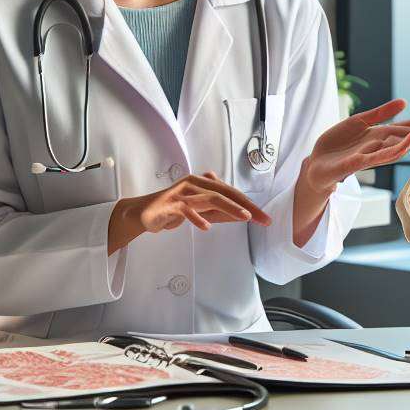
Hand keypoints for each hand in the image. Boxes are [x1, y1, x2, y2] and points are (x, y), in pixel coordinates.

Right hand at [119, 171, 271, 235]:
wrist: (145, 214)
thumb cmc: (175, 211)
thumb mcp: (202, 212)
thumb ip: (222, 213)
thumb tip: (245, 216)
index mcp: (204, 183)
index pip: (231, 193)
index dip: (249, 205)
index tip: (264, 218)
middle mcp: (195, 183)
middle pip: (225, 193)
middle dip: (245, 206)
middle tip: (261, 218)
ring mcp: (182, 192)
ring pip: (209, 198)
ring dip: (229, 208)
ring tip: (243, 217)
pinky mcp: (169, 203)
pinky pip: (185, 209)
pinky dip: (196, 217)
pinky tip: (206, 226)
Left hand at [304, 98, 409, 189]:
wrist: (317, 163)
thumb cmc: (339, 144)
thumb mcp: (359, 122)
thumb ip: (381, 113)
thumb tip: (404, 102)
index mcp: (382, 136)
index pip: (407, 128)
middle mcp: (380, 147)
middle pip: (407, 138)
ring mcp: (371, 156)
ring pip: (396, 149)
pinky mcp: (357, 163)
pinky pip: (377, 157)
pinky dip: (391, 150)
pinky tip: (402, 143)